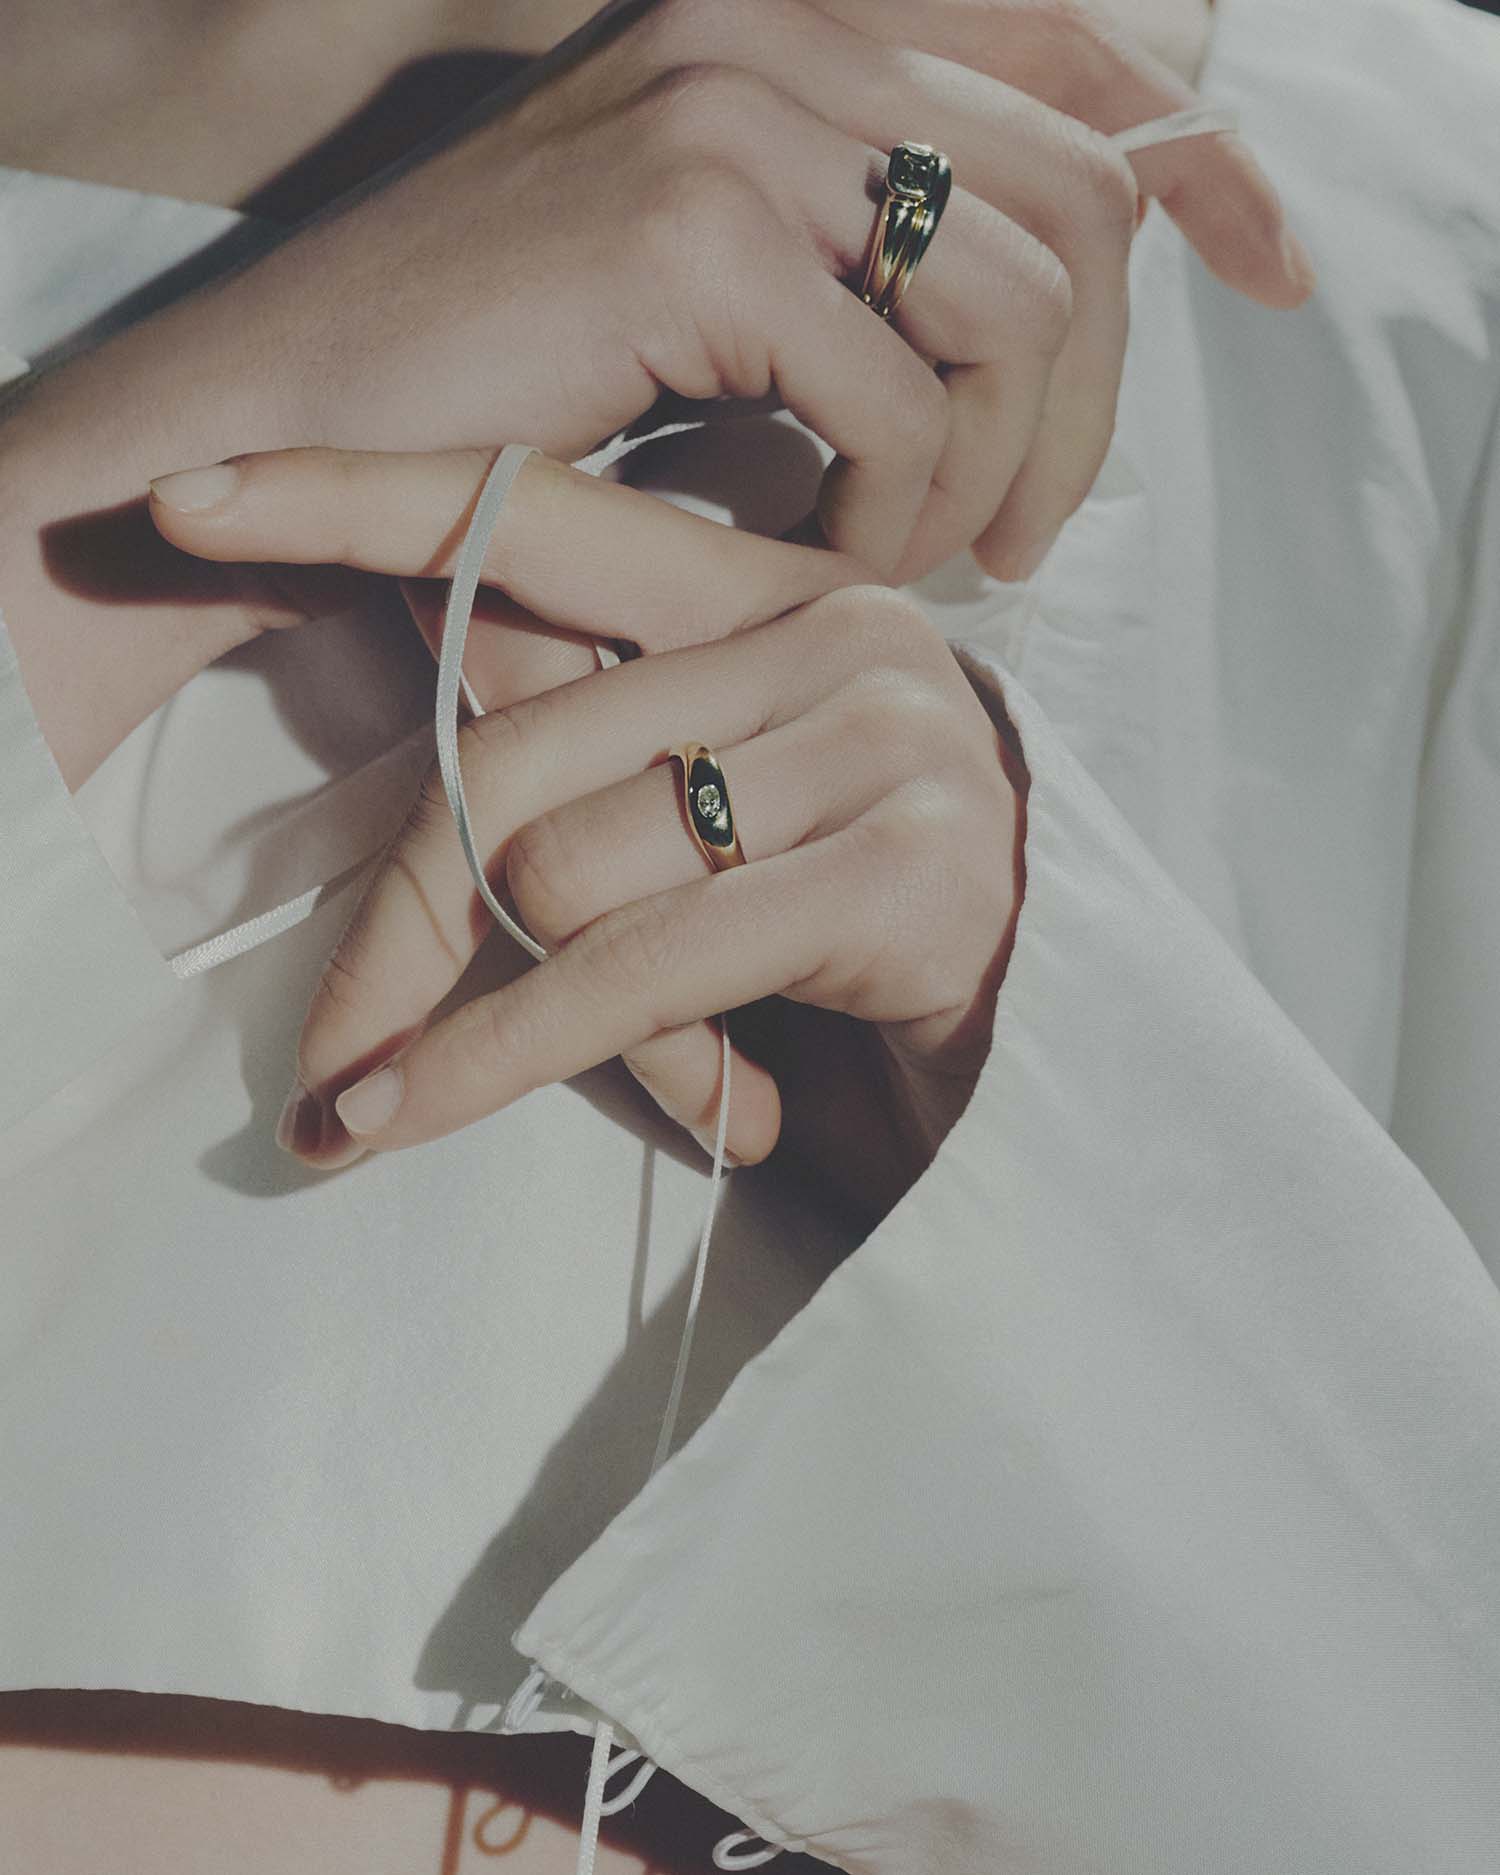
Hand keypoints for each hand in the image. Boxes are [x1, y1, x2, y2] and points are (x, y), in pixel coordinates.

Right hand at [5, 0, 1308, 785]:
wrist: (286, 425)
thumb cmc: (498, 399)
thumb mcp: (718, 313)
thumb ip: (873, 284)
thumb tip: (1041, 347)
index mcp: (805, 42)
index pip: (1083, 75)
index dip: (1207, 173)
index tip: (1278, 273)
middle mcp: (783, 41)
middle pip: (1077, 210)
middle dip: (1090, 409)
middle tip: (1024, 542)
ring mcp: (734, 120)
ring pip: (1013, 307)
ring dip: (986, 473)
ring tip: (907, 560)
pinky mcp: (688, 232)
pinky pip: (897, 400)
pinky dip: (886, 507)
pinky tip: (817, 551)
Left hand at [153, 445, 1024, 1211]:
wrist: (1053, 1018)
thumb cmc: (851, 914)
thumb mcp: (714, 815)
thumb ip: (588, 772)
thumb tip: (406, 855)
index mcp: (771, 585)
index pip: (537, 514)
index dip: (361, 497)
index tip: (194, 497)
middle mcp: (834, 629)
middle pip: (515, 750)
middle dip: (403, 923)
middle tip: (329, 1048)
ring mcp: (879, 737)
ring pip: (564, 864)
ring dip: (503, 1007)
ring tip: (493, 1076)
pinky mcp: (898, 866)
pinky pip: (631, 965)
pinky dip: (499, 1054)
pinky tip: (407, 1113)